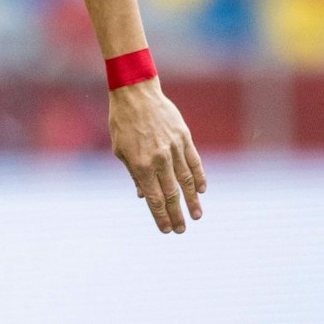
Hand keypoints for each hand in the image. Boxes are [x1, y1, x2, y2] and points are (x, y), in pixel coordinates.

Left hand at [108, 79, 205, 234]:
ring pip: (186, 180)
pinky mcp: (184, 137)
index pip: (154, 198)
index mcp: (140, 165)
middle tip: (182, 229)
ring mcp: (174, 148)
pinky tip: (202, 190)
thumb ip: (134, 174)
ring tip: (197, 216)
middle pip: (171, 194)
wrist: (136, 94)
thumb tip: (144, 196)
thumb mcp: (121, 151)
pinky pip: (194, 161)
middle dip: (177, 214)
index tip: (166, 229)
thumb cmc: (123, 123)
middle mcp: (159, 159)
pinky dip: (199, 177)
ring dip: (193, 200)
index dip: (161, 216)